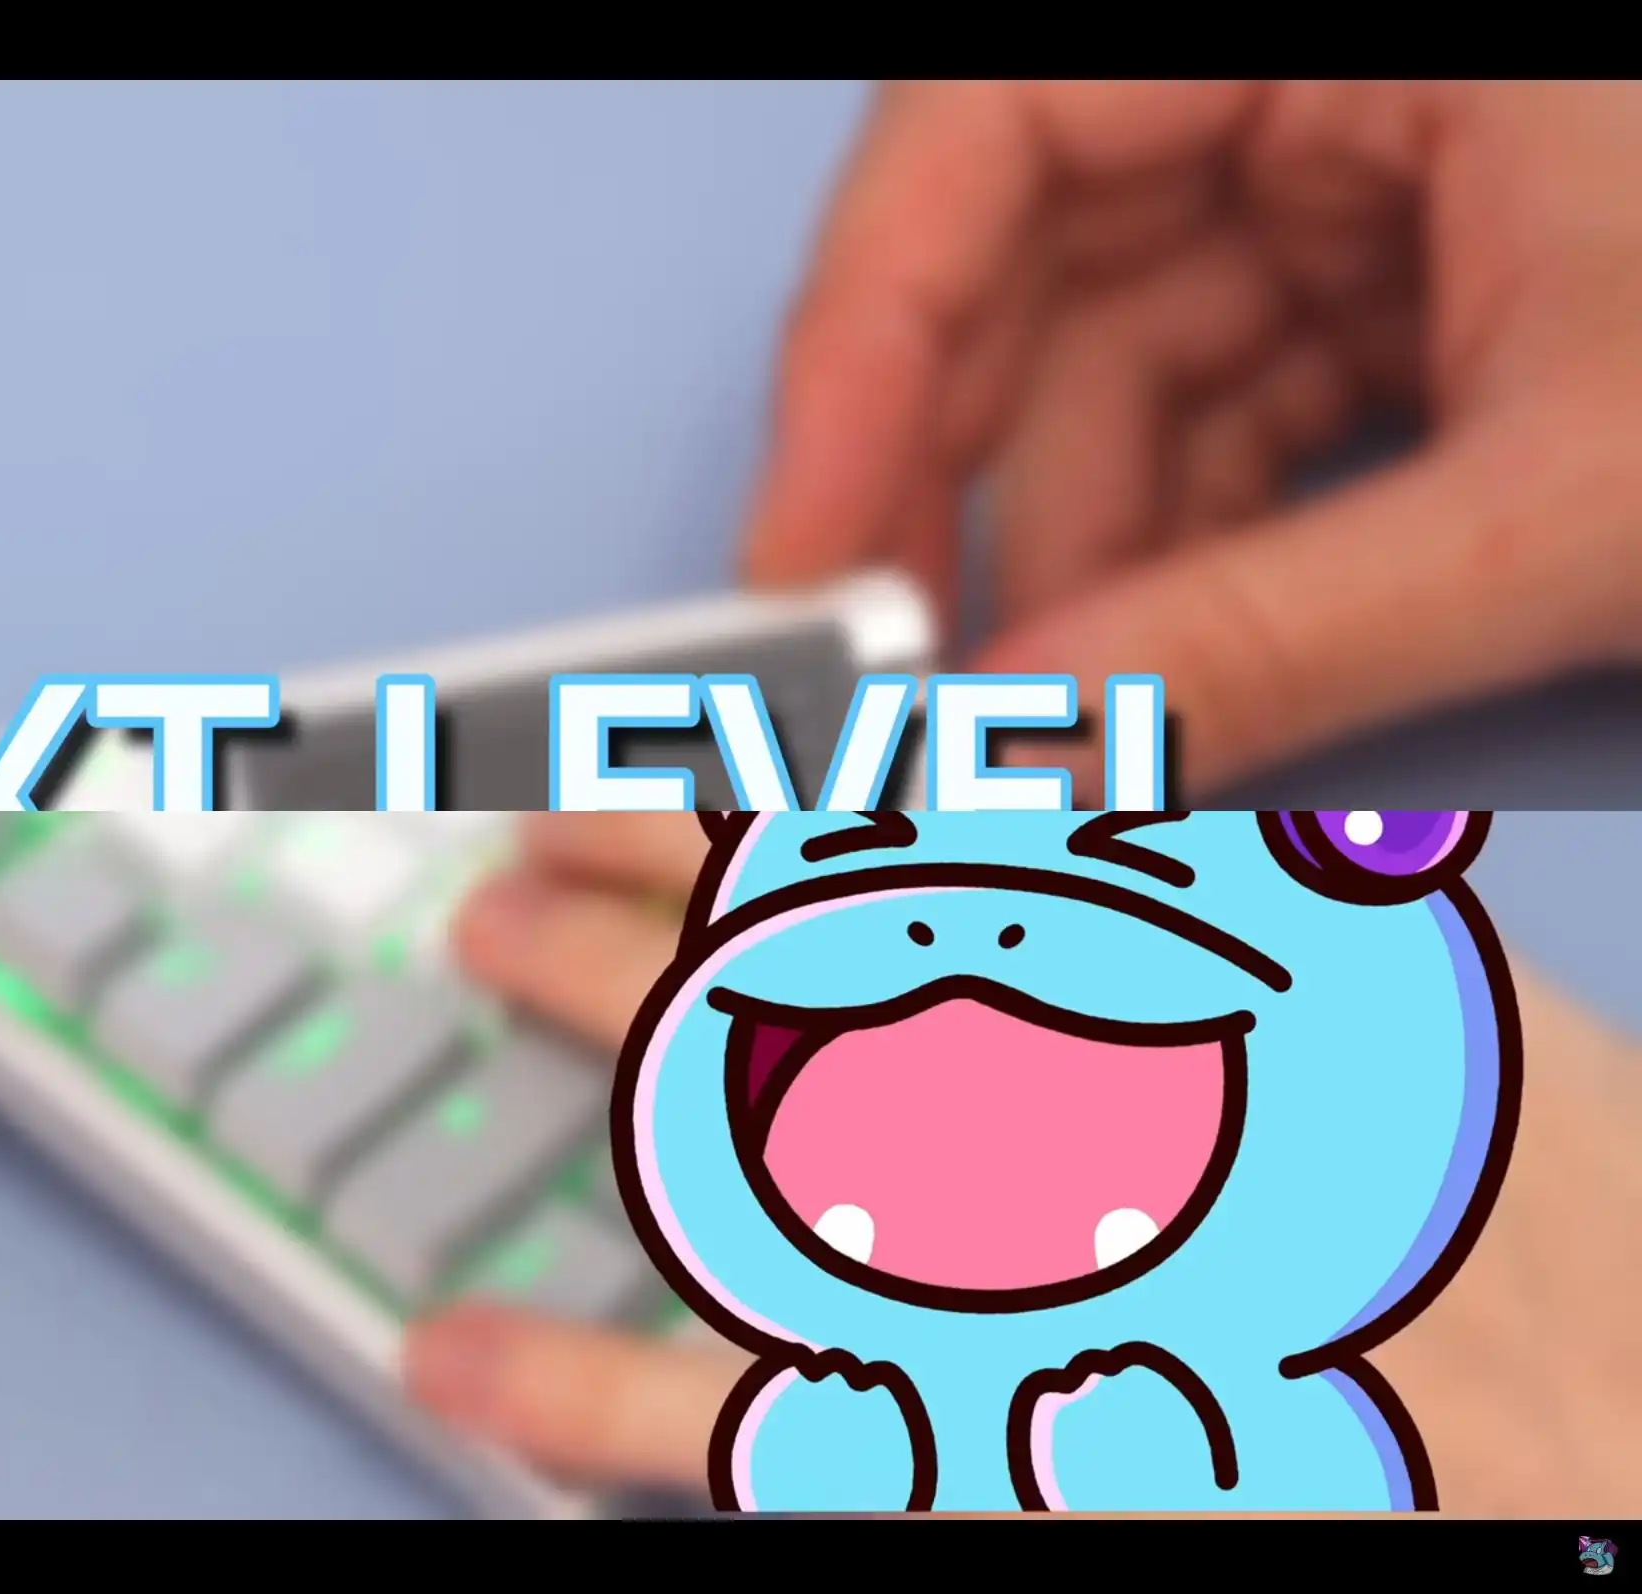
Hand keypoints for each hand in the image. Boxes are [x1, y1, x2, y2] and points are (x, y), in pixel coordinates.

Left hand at [403, 814, 1641, 1512]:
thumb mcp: (1409, 1016)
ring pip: (737, 1106)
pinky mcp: (969, 1450)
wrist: (1603, 1441)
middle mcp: (1064, 1084)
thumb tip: (1074, 820)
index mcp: (1183, 972)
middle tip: (543, 822)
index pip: (922, 821)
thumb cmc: (1545, 1244)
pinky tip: (458, 1354)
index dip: (756, 765)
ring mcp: (998, 1270)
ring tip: (481, 945)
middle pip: (800, 928)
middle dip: (647, 857)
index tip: (662, 734)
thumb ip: (1230, 913)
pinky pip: (730, 1419)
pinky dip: (575, 1386)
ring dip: (594, 1010)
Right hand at [742, 82, 1641, 798]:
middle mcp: (1315, 70)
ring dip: (1066, 554)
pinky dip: (1176, 545)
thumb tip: (1034, 750)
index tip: (801, 541)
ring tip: (1039, 725)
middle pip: (1022, 255)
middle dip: (947, 484)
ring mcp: (1352, 165)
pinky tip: (1155, 672)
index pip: (992, 117)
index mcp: (1345, 22)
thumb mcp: (1580, 500)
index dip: (861, 334)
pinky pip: (1214, 402)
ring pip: (1108, 356)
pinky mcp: (1388, 271)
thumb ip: (1290, 628)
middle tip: (880, 677)